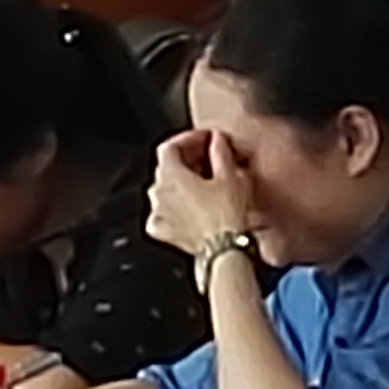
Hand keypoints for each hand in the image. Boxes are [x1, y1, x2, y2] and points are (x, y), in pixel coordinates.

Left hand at [146, 129, 259, 263]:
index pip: (169, 147)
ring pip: (164, 190)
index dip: (188, 138)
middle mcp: (157, 193)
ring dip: (181, 183)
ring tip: (205, 182)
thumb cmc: (227, 215)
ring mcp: (157, 213)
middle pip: (166, 168)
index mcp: (170, 175)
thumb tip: (216, 140)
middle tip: (208, 157)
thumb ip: (220, 151)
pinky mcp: (162, 231)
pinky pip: (164, 212)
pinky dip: (176, 207)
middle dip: (186, 159)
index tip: (205, 138)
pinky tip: (192, 207)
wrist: (224, 250)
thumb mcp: (230, 175)